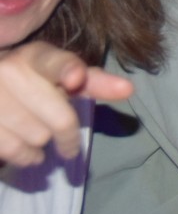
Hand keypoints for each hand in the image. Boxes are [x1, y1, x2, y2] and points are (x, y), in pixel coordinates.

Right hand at [0, 42, 132, 165]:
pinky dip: (25, 157)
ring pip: (36, 137)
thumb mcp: (63, 75)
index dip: (66, 70)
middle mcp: (10, 70)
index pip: (53, 63)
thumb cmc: (34, 82)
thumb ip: (95, 82)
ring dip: (42, 144)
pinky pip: (13, 150)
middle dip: (67, 136)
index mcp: (36, 56)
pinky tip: (28, 152)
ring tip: (38, 137)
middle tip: (69, 146)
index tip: (75, 78)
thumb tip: (129, 89)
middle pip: (58, 118)